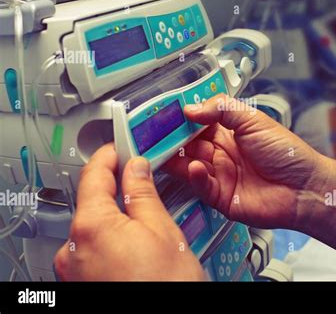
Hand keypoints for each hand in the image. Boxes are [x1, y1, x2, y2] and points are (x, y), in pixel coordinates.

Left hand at [54, 144, 203, 280]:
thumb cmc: (165, 287)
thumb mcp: (162, 230)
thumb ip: (143, 193)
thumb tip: (136, 168)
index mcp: (90, 227)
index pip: (94, 174)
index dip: (110, 155)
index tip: (120, 147)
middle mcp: (72, 249)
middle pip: (93, 202)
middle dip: (118, 189)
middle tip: (142, 179)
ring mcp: (74, 270)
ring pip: (96, 228)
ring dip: (118, 216)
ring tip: (148, 219)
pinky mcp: (81, 283)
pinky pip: (94, 250)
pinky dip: (114, 239)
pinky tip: (137, 244)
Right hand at [164, 94, 323, 229]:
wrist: (304, 187)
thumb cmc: (286, 152)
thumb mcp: (254, 120)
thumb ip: (223, 110)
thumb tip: (191, 108)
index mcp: (229, 134)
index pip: (198, 124)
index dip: (183, 120)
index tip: (165, 114)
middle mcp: (221, 154)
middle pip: (190, 145)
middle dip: (174, 140)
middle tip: (155, 134)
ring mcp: (220, 176)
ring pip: (190, 166)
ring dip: (178, 159)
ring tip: (166, 151)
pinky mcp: (221, 197)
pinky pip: (202, 186)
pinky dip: (196, 177)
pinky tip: (197, 167)